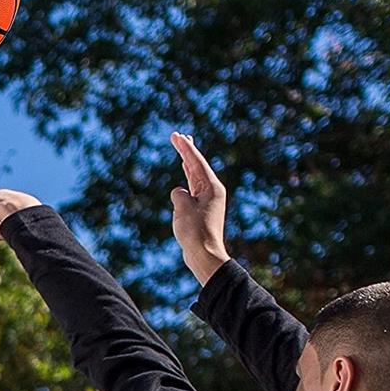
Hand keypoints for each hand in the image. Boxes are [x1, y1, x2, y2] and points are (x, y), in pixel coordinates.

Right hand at [169, 131, 228, 262]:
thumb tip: (179, 193)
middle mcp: (213, 192)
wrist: (204, 255)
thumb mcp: (182, 207)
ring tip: (184, 149)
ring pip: (196, 176)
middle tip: (180, 136)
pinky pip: (194, 188)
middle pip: (198, 165)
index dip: (185, 148)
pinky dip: (189, 179)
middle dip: (188, 151)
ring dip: (189, 163)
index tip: (176, 135)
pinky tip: (185, 175)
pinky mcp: (203, 210)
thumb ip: (179, 194)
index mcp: (211, 187)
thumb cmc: (195, 232)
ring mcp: (209, 201)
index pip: (196, 162)